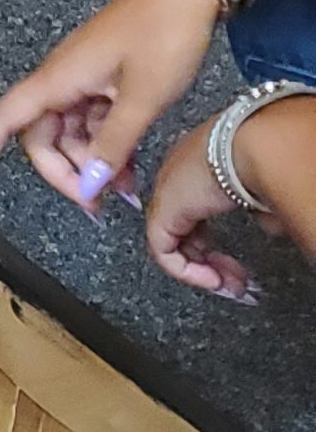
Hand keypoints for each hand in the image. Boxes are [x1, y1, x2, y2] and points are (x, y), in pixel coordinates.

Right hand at [0, 0, 221, 206]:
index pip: (4, 121)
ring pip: (70, 133)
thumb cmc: (162, 32)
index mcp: (58, 80)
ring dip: (91, 163)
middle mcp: (61, 81)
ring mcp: (82, 80)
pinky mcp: (102, 79)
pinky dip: (107, 145)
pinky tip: (130, 166)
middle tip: (96, 203)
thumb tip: (89, 183)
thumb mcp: (142, 96)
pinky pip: (93, 122)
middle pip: (40, 137)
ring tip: (126, 190)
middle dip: (64, 172)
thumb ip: (113, 144)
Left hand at [144, 118, 256, 299]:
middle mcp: (177, 176)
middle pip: (185, 228)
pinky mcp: (163, 209)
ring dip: (201, 270)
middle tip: (235, 281)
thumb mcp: (264, 188)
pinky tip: (213, 280)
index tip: (236, 260)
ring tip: (228, 285)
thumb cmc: (268, 157)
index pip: (195, 211)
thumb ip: (258, 208)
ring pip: (172, 241)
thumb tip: (265, 224)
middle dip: (210, 260)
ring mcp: (167, 192)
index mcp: (198, 166)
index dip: (213, 241)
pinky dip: (187, 272)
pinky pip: (163, 250)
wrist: (258, 146)